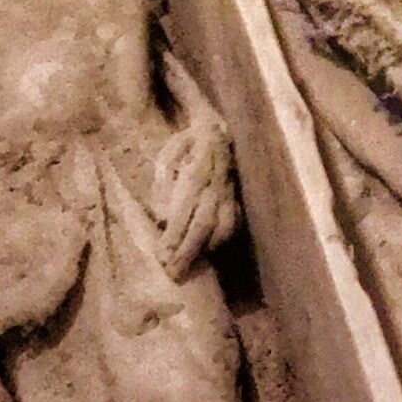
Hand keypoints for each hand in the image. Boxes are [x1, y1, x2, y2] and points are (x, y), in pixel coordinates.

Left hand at [152, 53, 238, 277]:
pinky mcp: (238, 198)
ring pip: (223, 226)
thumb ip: (163, 184)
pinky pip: (234, 224)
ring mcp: (231, 192)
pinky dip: (221, 240)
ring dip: (206, 249)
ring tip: (190, 267)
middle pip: (204, 222)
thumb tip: (163, 217)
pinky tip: (207, 251)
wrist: (218, 128)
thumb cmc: (186, 144)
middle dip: (188, 250)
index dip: (175, 233)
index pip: (185, 207)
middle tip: (174, 273)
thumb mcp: (167, 155)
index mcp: (197, 169)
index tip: (162, 255)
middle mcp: (217, 183)